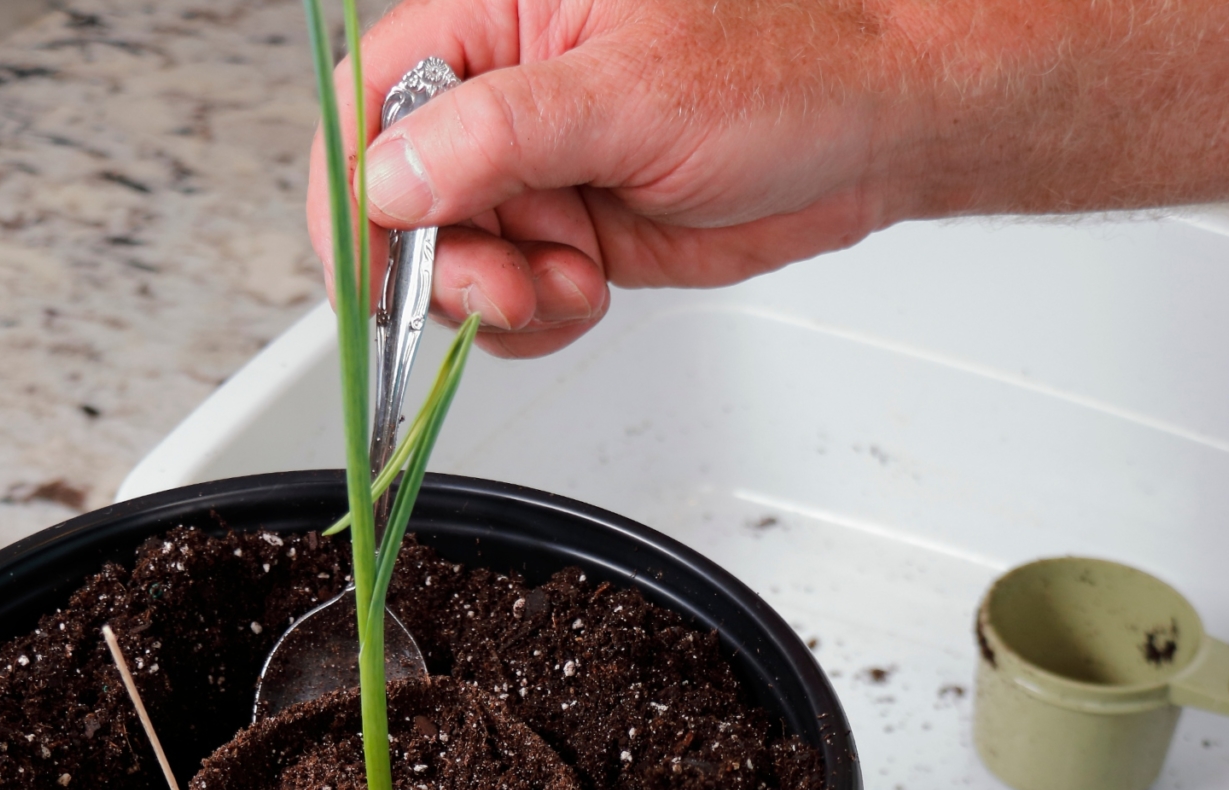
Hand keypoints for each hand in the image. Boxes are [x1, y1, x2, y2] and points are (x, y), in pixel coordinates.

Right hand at [305, 0, 982, 357]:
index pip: (368, 106)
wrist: (870, 131)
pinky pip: (504, 299)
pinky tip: (589, 290)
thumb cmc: (784, 68)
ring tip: (575, 281)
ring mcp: (530, 170)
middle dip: (441, 266)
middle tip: (511, 290)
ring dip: (498, 301)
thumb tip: (390, 179)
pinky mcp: (564, 232)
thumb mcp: (634, 93)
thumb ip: (501, 135)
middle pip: (394, 202)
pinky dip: (534, 321)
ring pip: (447, 264)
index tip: (384, 265)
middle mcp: (499, 96)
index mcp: (492, 19)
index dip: (357, 196)